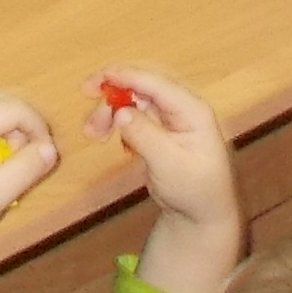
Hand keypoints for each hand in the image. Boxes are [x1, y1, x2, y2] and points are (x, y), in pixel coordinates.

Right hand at [89, 64, 243, 292]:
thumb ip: (145, 135)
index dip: (127, 77)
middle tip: (90, 116)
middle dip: (113, 98)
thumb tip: (120, 113)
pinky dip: (116, 123)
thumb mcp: (169, 164)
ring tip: (93, 134)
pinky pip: (132, 117)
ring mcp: (168, 119)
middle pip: (141, 90)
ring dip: (110, 113)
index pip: (156, 84)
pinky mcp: (157, 131)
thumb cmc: (194, 190)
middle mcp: (180, 108)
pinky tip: (108, 138)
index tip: (99, 79)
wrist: (201, 215)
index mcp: (191, 110)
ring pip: (133, 103)